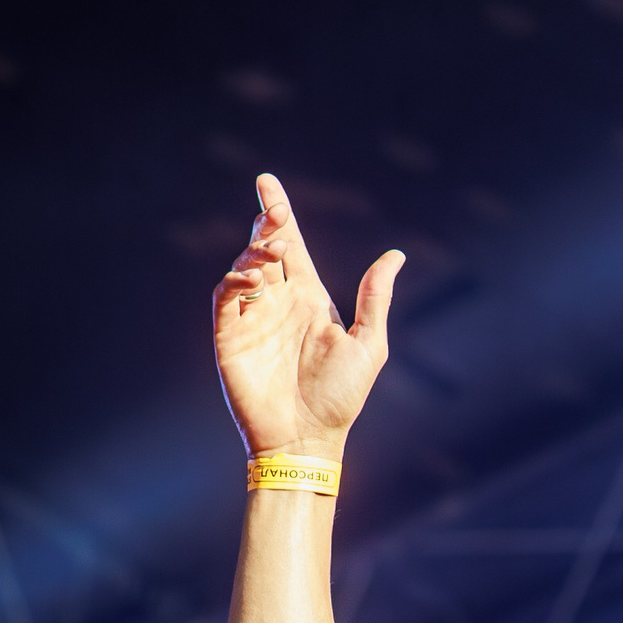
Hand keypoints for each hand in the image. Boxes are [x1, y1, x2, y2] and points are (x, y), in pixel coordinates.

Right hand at [213, 172, 405, 455]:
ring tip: (271, 253)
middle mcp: (279, 304)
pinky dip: (236, 280)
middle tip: (272, 210)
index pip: (291, 246)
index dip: (278, 214)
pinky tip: (254, 279)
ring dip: (254, 251)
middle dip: (264, 223)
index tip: (266, 182)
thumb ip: (376, 298)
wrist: (306, 439)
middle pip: (264, 248)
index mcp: (310, 300)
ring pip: (244, 266)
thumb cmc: (340, 398)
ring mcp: (253, 319)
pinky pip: (226, 296)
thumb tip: (396, 255)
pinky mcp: (230, 336)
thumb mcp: (369, 345)